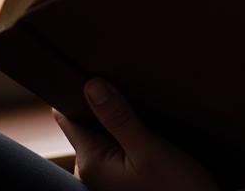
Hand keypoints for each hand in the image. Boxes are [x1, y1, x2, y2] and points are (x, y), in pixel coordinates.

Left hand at [53, 77, 219, 190]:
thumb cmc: (176, 189)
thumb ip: (119, 118)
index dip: (76, 90)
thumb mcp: (150, 149)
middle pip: (86, 122)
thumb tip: (92, 85)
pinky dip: (127, 130)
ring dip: (118, 116)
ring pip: (103, 132)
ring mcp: (105, 176)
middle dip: (102, 101)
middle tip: (124, 78)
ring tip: (140, 101)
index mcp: (91, 161)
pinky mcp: (120, 178)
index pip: (69, 116)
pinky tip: (147, 123)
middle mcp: (91, 171)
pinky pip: (116, 144)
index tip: (91, 66)